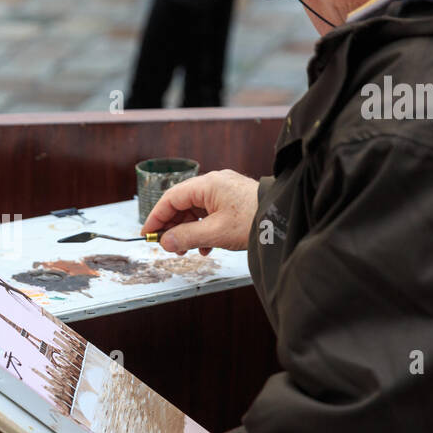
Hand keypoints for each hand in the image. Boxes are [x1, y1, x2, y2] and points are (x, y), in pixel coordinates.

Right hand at [143, 169, 258, 255]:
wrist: (284, 219)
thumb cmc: (255, 220)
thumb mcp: (215, 233)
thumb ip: (186, 237)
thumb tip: (166, 242)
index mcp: (207, 184)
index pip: (171, 198)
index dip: (156, 217)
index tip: (148, 232)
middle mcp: (214, 183)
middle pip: (182, 204)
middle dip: (173, 226)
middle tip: (168, 245)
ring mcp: (225, 190)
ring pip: (196, 210)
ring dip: (188, 230)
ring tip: (187, 249)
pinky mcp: (234, 200)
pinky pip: (210, 213)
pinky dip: (203, 229)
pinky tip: (205, 246)